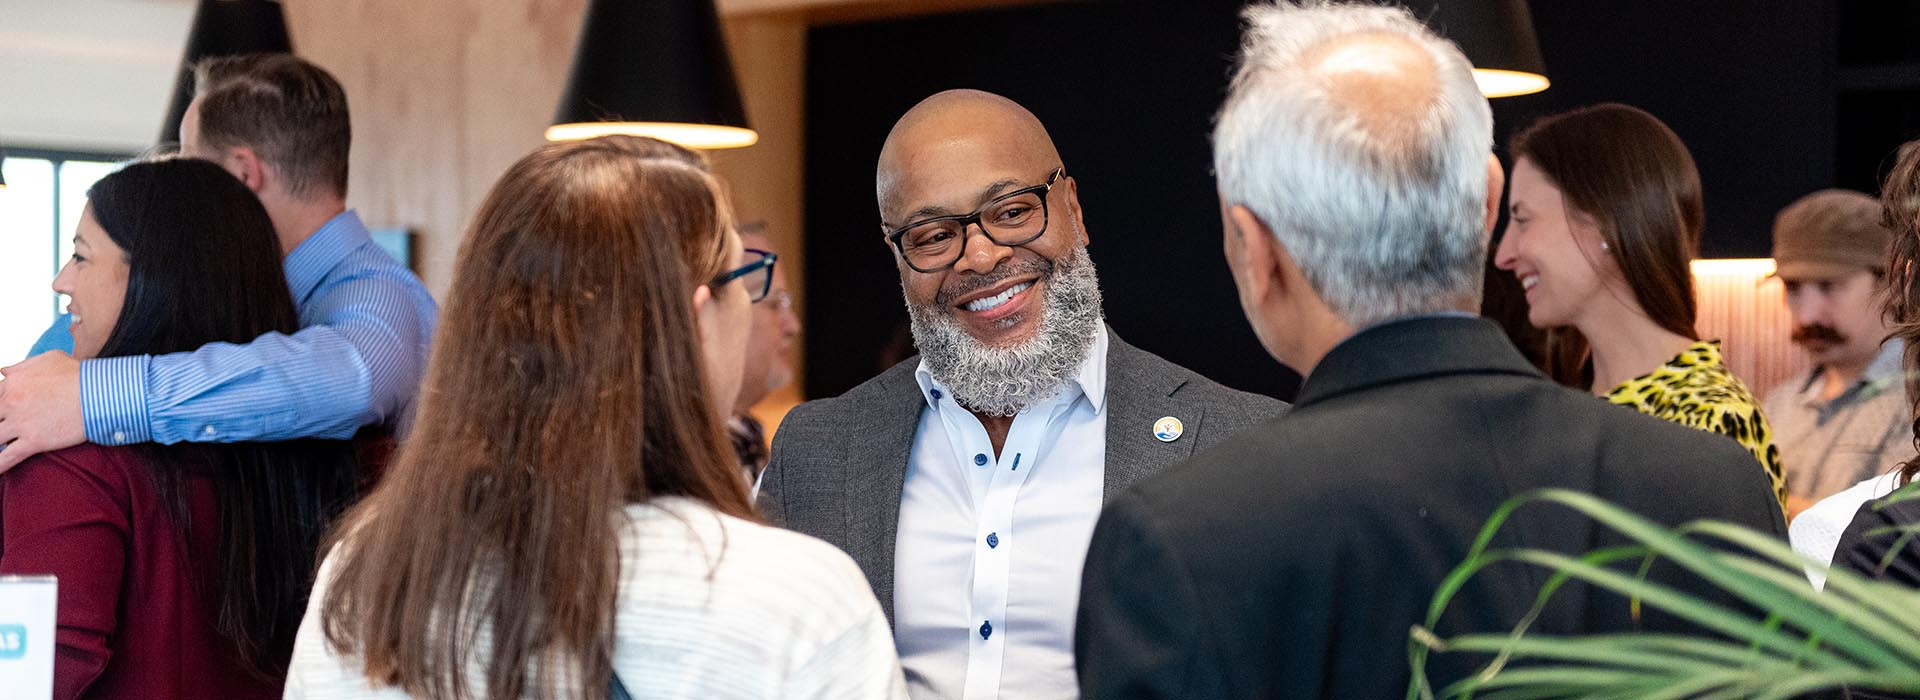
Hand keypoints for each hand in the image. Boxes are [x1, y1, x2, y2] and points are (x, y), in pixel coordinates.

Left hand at [0, 352, 86, 472]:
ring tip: (1, 446)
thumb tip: (3, 372)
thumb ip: (21, 366)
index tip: (4, 416)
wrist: (102, 392)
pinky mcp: (34, 441)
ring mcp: (21, 423)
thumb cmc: (79, 374)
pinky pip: (6, 458)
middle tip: (4, 430)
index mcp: (12, 383)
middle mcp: (10, 402)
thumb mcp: (49, 359)